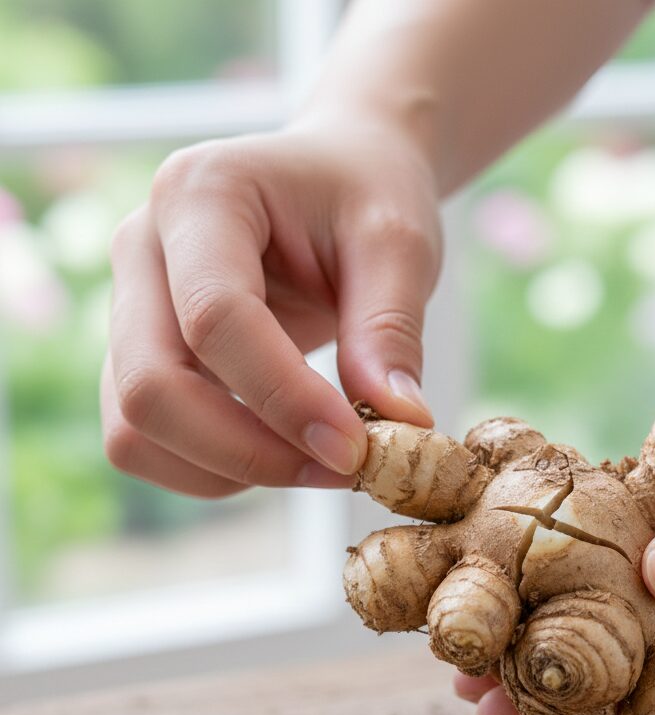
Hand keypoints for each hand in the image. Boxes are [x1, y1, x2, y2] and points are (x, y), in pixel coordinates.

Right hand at [102, 118, 440, 495]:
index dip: (285, 399)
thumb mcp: (399, 242)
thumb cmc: (366, 194)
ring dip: (228, 471)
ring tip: (320, 462)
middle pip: (151, 386)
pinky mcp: (140, 356)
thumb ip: (392, 329)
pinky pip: (147, 443)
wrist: (337, 177)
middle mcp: (142, 248)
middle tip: (343, 469)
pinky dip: (214, 471)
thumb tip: (399, 426)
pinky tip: (284, 453)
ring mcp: (128, 307)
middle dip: (249, 452)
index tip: (357, 448)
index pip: (215, 318)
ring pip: (134, 430)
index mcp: (200, 194)